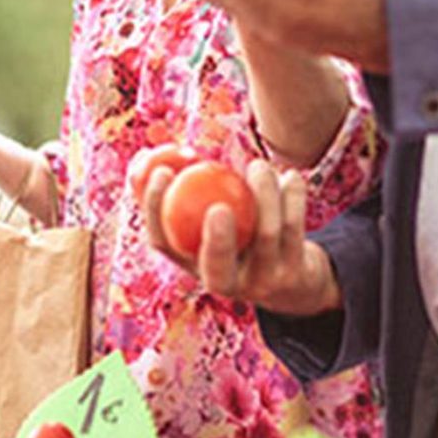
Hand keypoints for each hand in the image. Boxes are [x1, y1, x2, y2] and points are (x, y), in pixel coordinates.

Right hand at [142, 157, 340, 315]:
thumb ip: (177, 189)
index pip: (163, 243)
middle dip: (216, 241)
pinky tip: (292, 176)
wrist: (293, 279)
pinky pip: (295, 228)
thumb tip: (142, 154)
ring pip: (265, 236)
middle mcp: (225, 284)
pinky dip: (293, 197)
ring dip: (264, 193)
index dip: (155, 208)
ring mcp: (262, 282)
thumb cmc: (235, 232)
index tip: (161, 171)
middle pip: (215, 267)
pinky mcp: (295, 273)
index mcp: (192, 267)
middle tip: (218, 206)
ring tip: (258, 165)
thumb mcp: (204, 216)